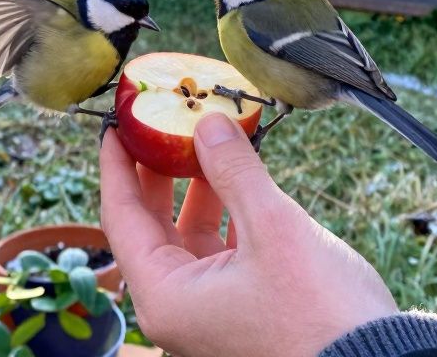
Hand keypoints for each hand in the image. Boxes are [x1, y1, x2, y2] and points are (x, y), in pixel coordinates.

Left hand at [99, 113, 396, 356]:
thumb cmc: (320, 314)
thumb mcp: (273, 227)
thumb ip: (233, 170)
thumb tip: (207, 123)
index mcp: (166, 296)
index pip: (121, 217)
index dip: (117, 165)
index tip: (116, 123)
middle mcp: (178, 307)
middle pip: (150, 226)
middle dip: (157, 170)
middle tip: (160, 122)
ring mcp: (209, 309)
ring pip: (187, 235)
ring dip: (197, 187)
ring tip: (205, 138)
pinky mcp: (241, 306)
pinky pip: (219, 248)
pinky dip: (226, 210)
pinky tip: (239, 175)